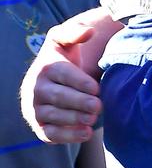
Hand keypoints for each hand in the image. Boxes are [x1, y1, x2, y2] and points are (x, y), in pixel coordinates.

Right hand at [21, 21, 101, 144]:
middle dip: (78, 102)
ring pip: (54, 116)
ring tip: (93, 119)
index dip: (79, 81)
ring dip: (74, 119)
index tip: (96, 88)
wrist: (50, 83)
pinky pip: (52, 134)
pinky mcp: (40, 128)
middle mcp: (36, 89)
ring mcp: (36, 109)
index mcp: (46, 68)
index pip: (61, 74)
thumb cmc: (62, 60)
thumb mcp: (64, 42)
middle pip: (58, 97)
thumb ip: (74, 33)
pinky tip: (87, 133)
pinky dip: (68, 136)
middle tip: (98, 106)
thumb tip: (89, 31)